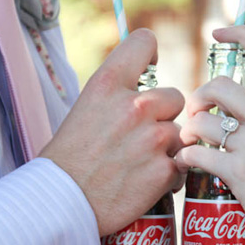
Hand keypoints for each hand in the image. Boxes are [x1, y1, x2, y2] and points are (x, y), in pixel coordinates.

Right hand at [40, 29, 184, 236]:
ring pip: (180, 133)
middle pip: (175, 96)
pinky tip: (148, 181)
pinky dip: (170, 175)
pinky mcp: (164, 170)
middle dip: (163, 115)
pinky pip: (182, 164)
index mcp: (108, 84)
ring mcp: (153, 138)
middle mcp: (135, 106)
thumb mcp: (84, 109)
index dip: (151, 55)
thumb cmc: (67, 160)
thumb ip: (115, 96)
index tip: (150, 71)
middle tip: (142, 136)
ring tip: (142, 164)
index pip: (144, 42)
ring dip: (168, 147)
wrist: (61, 203)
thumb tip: (142, 91)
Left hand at [176, 25, 244, 244]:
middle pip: (222, 86)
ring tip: (189, 146)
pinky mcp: (241, 174)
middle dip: (199, 97)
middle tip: (196, 117)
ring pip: (204, 121)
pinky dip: (184, 158)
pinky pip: (197, 154)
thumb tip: (244, 121)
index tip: (220, 31)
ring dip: (188, 132)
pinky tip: (185, 166)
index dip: (242, 35)